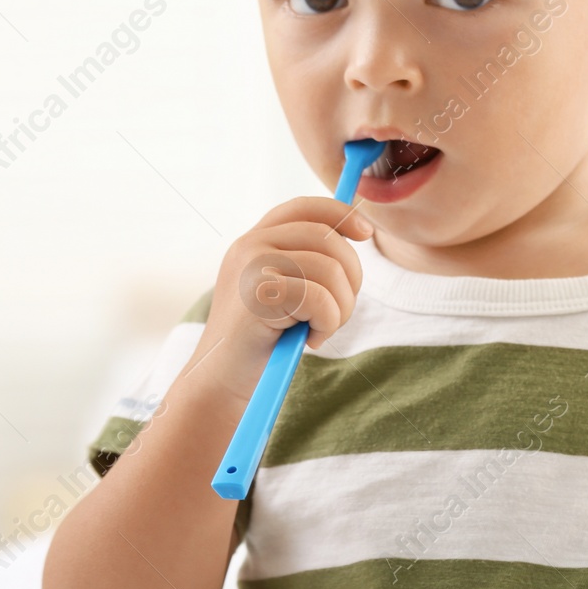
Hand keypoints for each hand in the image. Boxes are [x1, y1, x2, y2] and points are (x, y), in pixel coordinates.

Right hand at [197, 197, 372, 401]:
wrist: (221, 382)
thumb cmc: (259, 341)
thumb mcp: (280, 291)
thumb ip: (303, 261)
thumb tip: (357, 230)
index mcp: (254, 240)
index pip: (304, 207)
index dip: (340, 214)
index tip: (366, 232)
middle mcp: (250, 245)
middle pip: (328, 238)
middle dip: (351, 278)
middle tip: (337, 313)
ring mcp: (252, 265)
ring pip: (331, 269)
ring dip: (340, 308)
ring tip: (320, 329)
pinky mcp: (259, 293)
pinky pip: (321, 299)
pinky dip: (328, 324)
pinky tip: (309, 340)